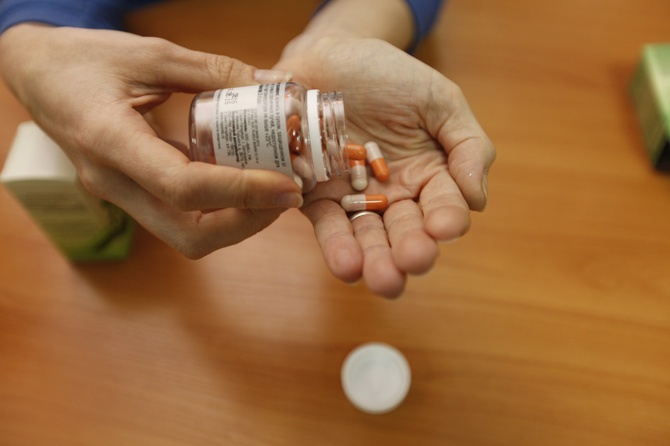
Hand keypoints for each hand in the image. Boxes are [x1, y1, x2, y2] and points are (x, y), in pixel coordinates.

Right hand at [0, 25, 302, 258]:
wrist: (38, 76)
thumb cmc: (85, 60)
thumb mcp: (150, 53)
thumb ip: (214, 71)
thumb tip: (275, 86)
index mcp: (109, 140)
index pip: (182, 187)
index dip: (242, 191)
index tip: (287, 185)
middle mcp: (114, 182)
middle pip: (189, 234)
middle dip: (247, 221)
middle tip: (287, 193)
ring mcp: (122, 195)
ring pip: (188, 234)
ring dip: (239, 220)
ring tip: (275, 188)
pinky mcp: (134, 195)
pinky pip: (182, 217)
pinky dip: (222, 208)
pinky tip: (247, 181)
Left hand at [275, 38, 495, 297]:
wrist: (329, 56)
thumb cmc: (389, 76)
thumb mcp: (440, 101)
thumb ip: (467, 146)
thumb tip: (477, 200)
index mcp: (430, 175)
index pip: (444, 206)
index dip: (446, 219)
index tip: (443, 227)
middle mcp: (394, 195)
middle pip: (406, 231)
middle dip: (410, 250)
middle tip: (412, 261)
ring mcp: (354, 199)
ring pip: (368, 237)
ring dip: (376, 260)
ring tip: (380, 277)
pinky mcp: (316, 197)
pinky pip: (328, 225)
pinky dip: (337, 246)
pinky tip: (348, 265)